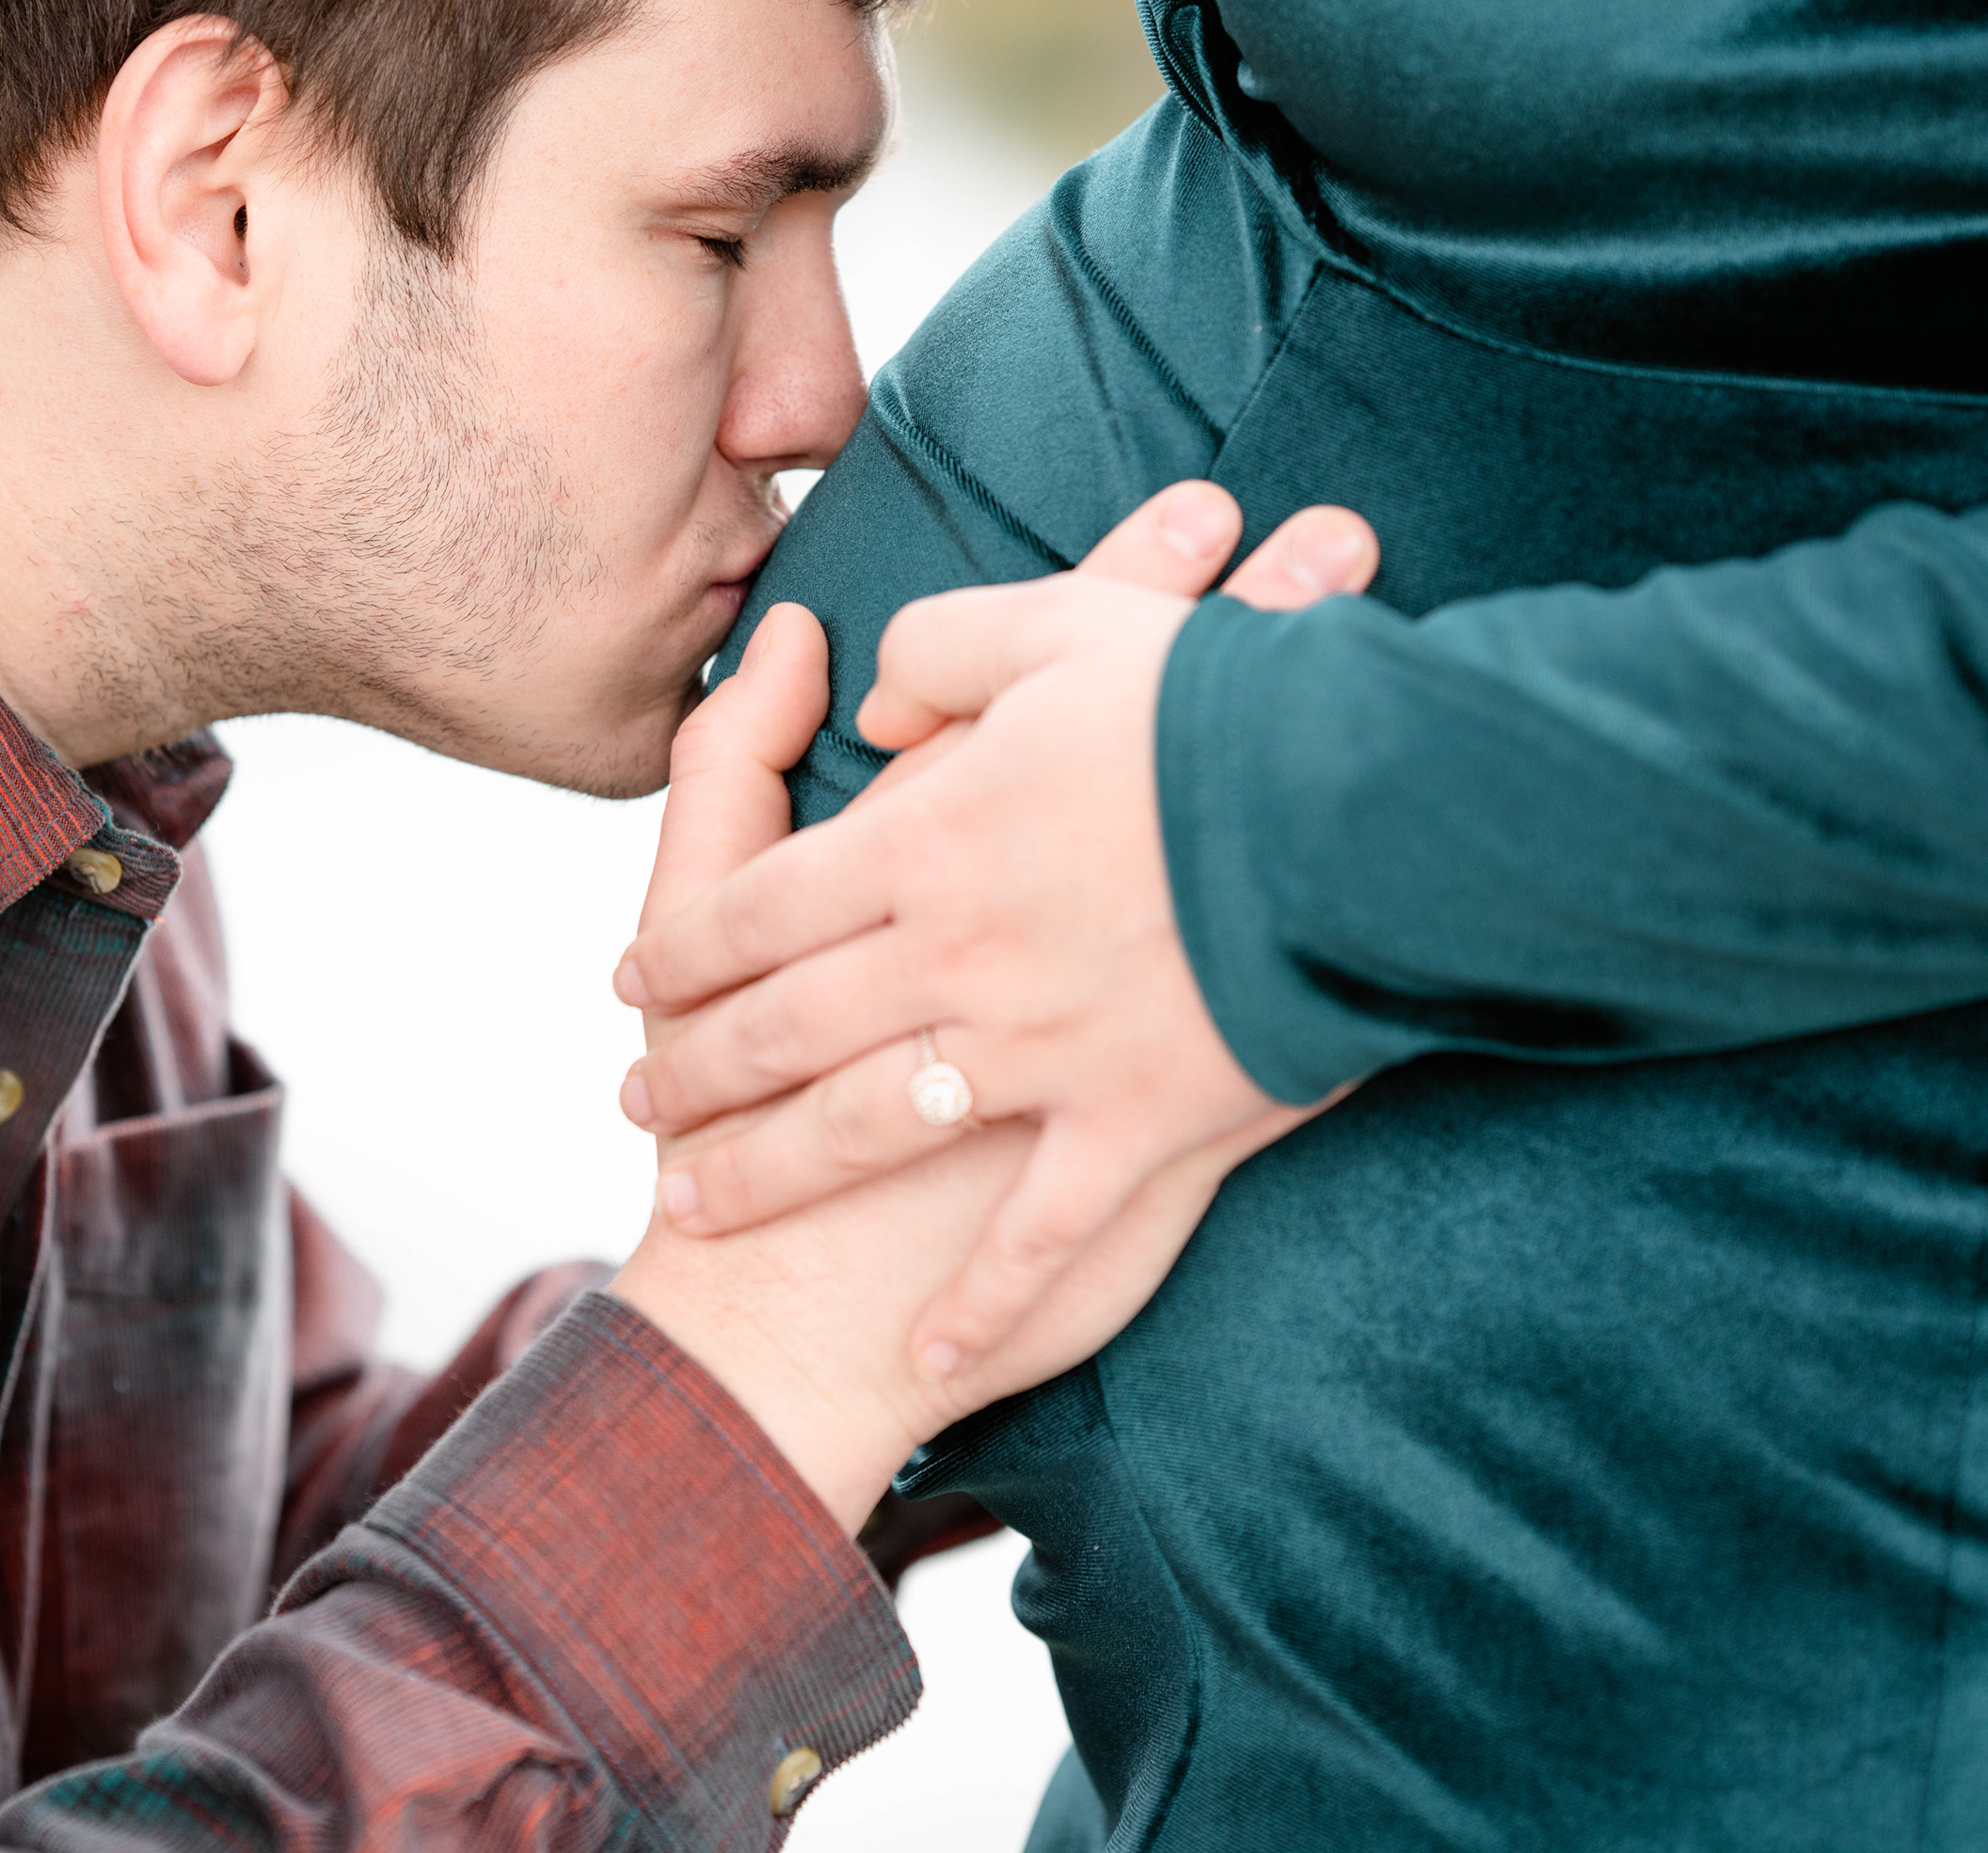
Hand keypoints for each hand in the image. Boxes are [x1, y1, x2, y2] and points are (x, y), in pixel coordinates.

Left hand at [612, 482, 1377, 1382]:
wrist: (1351, 802)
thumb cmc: (1204, 698)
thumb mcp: (1053, 632)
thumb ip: (938, 653)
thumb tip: (867, 699)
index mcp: (925, 840)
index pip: (759, 907)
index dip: (685, 947)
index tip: (636, 981)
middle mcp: (955, 958)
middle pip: (782, 1028)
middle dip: (696, 1075)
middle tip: (641, 1104)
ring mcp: (1041, 1055)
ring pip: (860, 1131)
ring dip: (765, 1173)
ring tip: (695, 1205)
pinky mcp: (1135, 1126)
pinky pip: (1040, 1237)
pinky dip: (983, 1302)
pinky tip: (932, 1354)